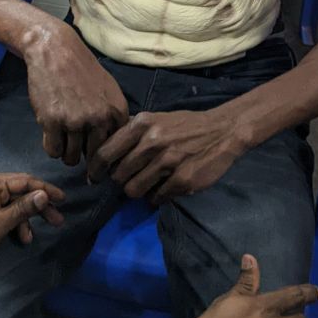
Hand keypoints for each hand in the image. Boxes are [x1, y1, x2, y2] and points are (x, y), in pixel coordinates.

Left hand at [0, 172, 64, 270]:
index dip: (46, 190)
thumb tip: (44, 194)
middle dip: (40, 205)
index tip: (63, 200)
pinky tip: (20, 237)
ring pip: (14, 201)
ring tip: (35, 236)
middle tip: (58, 220)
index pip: (26, 181)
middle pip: (22, 190)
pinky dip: (14, 221)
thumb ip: (22, 209)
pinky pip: (4, 208)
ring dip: (27, 217)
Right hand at [24, 19, 129, 165]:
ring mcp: (75, 121)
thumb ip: (113, 117)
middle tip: (76, 146)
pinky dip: (52, 147)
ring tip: (63, 137)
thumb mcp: (109, 90)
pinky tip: (52, 133)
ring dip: (66, 152)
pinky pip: (53, 151)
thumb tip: (112, 149)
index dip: (104, 152)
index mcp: (117, 111)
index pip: (115, 148)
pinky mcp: (52, 121)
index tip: (94, 150)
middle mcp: (99, 118)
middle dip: (84, 156)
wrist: (56, 50)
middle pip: (93, 157)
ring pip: (71, 158)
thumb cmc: (81, 70)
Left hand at [88, 108, 242, 203]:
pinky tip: (164, 187)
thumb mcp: (155, 118)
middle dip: (120, 181)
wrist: (222, 131)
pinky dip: (156, 197)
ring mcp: (167, 162)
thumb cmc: (184, 125)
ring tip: (147, 183)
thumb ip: (130, 131)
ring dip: (137, 191)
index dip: (96, 169)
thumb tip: (101, 145)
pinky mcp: (182, 180)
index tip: (95, 177)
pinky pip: (156, 198)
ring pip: (134, 190)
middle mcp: (152, 142)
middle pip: (118, 176)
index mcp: (141, 124)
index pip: (106, 153)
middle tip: (129, 179)